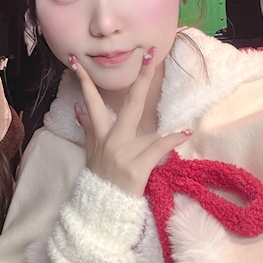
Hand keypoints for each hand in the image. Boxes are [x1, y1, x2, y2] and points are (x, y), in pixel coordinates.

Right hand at [70, 51, 190, 196]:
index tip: (78, 60)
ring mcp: (124, 153)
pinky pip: (158, 148)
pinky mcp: (137, 167)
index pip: (90, 100)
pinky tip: (184, 132)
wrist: (101, 207)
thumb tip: (78, 107)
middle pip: (130, 103)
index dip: (85, 80)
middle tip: (149, 55)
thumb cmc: (99, 177)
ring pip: (149, 132)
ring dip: (166, 135)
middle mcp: (111, 140)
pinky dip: (172, 140)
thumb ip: (88, 127)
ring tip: (183, 131)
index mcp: (99, 133)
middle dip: (141, 78)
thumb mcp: (91, 151)